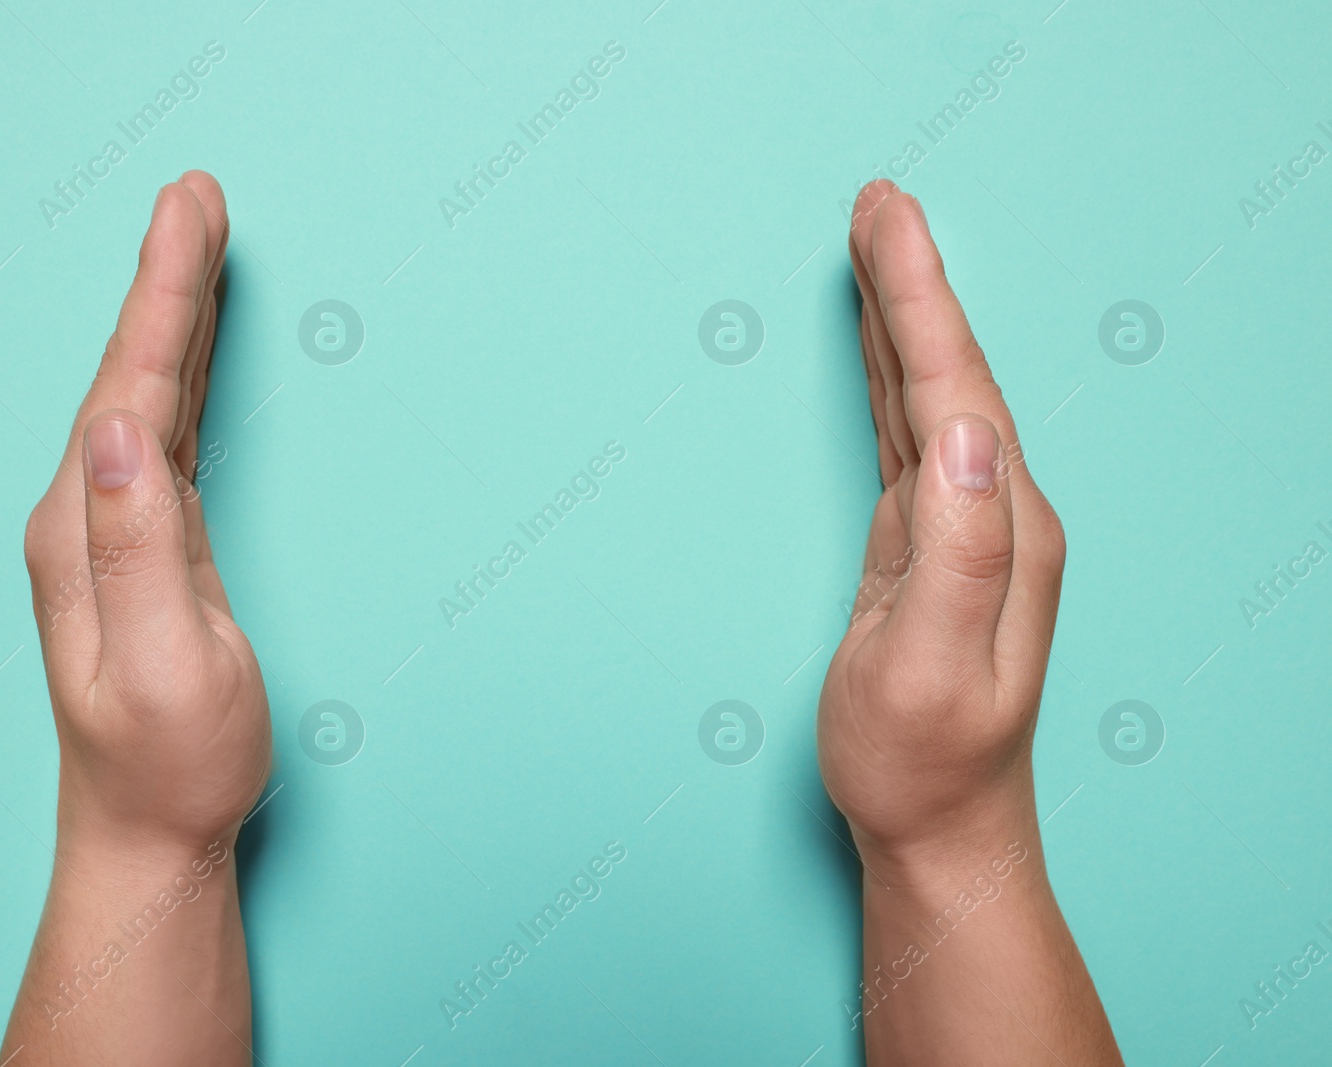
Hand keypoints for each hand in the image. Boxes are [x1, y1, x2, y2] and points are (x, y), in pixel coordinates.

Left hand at [22, 171, 269, 852]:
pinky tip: (192, 349)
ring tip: (194, 241)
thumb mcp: (170, 663)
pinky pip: (162, 434)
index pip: (130, 387)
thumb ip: (142, 546)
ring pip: (142, 393)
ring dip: (171, 314)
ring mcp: (108, 532)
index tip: (190, 213)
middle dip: (165, 278)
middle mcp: (84, 519)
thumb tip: (118, 427)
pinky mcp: (141, 548)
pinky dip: (180, 374)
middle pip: (130, 372)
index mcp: (87, 533)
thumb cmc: (173, 762)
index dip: (163, 296)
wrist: (149, 833)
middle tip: (196, 195)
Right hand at [817, 180, 1065, 874]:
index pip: (957, 387)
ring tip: (876, 244)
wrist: (939, 827)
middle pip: (950, 370)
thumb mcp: (928, 666)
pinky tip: (876, 348)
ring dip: (902, 316)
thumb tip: (964, 430)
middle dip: (911, 281)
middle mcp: (995, 514)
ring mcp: (964, 526)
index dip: (918, 299)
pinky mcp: (928, 542)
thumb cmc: (923, 761)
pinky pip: (909, 434)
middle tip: (878, 201)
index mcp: (1001, 530)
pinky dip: (890, 376)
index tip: (887, 220)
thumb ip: (956, 548)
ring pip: (930, 394)